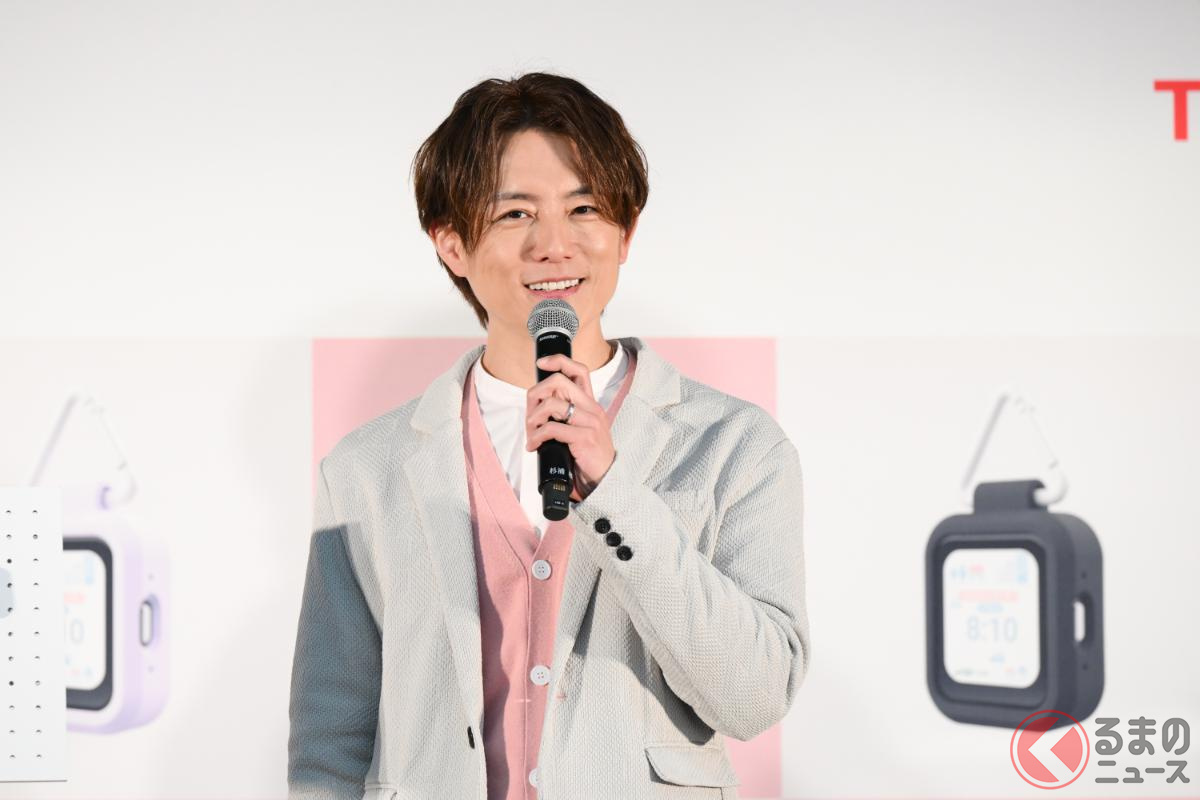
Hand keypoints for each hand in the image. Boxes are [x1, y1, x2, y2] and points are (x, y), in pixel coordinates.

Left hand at [525, 352, 615, 501]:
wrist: (605, 480)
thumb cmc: (588, 457)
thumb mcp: (579, 430)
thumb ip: (565, 416)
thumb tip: (537, 408)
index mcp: (590, 404)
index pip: (579, 370)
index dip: (558, 361)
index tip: (541, 363)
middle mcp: (592, 408)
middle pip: (559, 382)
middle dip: (535, 395)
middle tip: (530, 413)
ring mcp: (590, 422)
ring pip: (552, 404)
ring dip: (533, 419)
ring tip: (531, 433)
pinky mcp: (584, 437)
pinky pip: (552, 428)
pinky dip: (537, 436)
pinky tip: (534, 445)